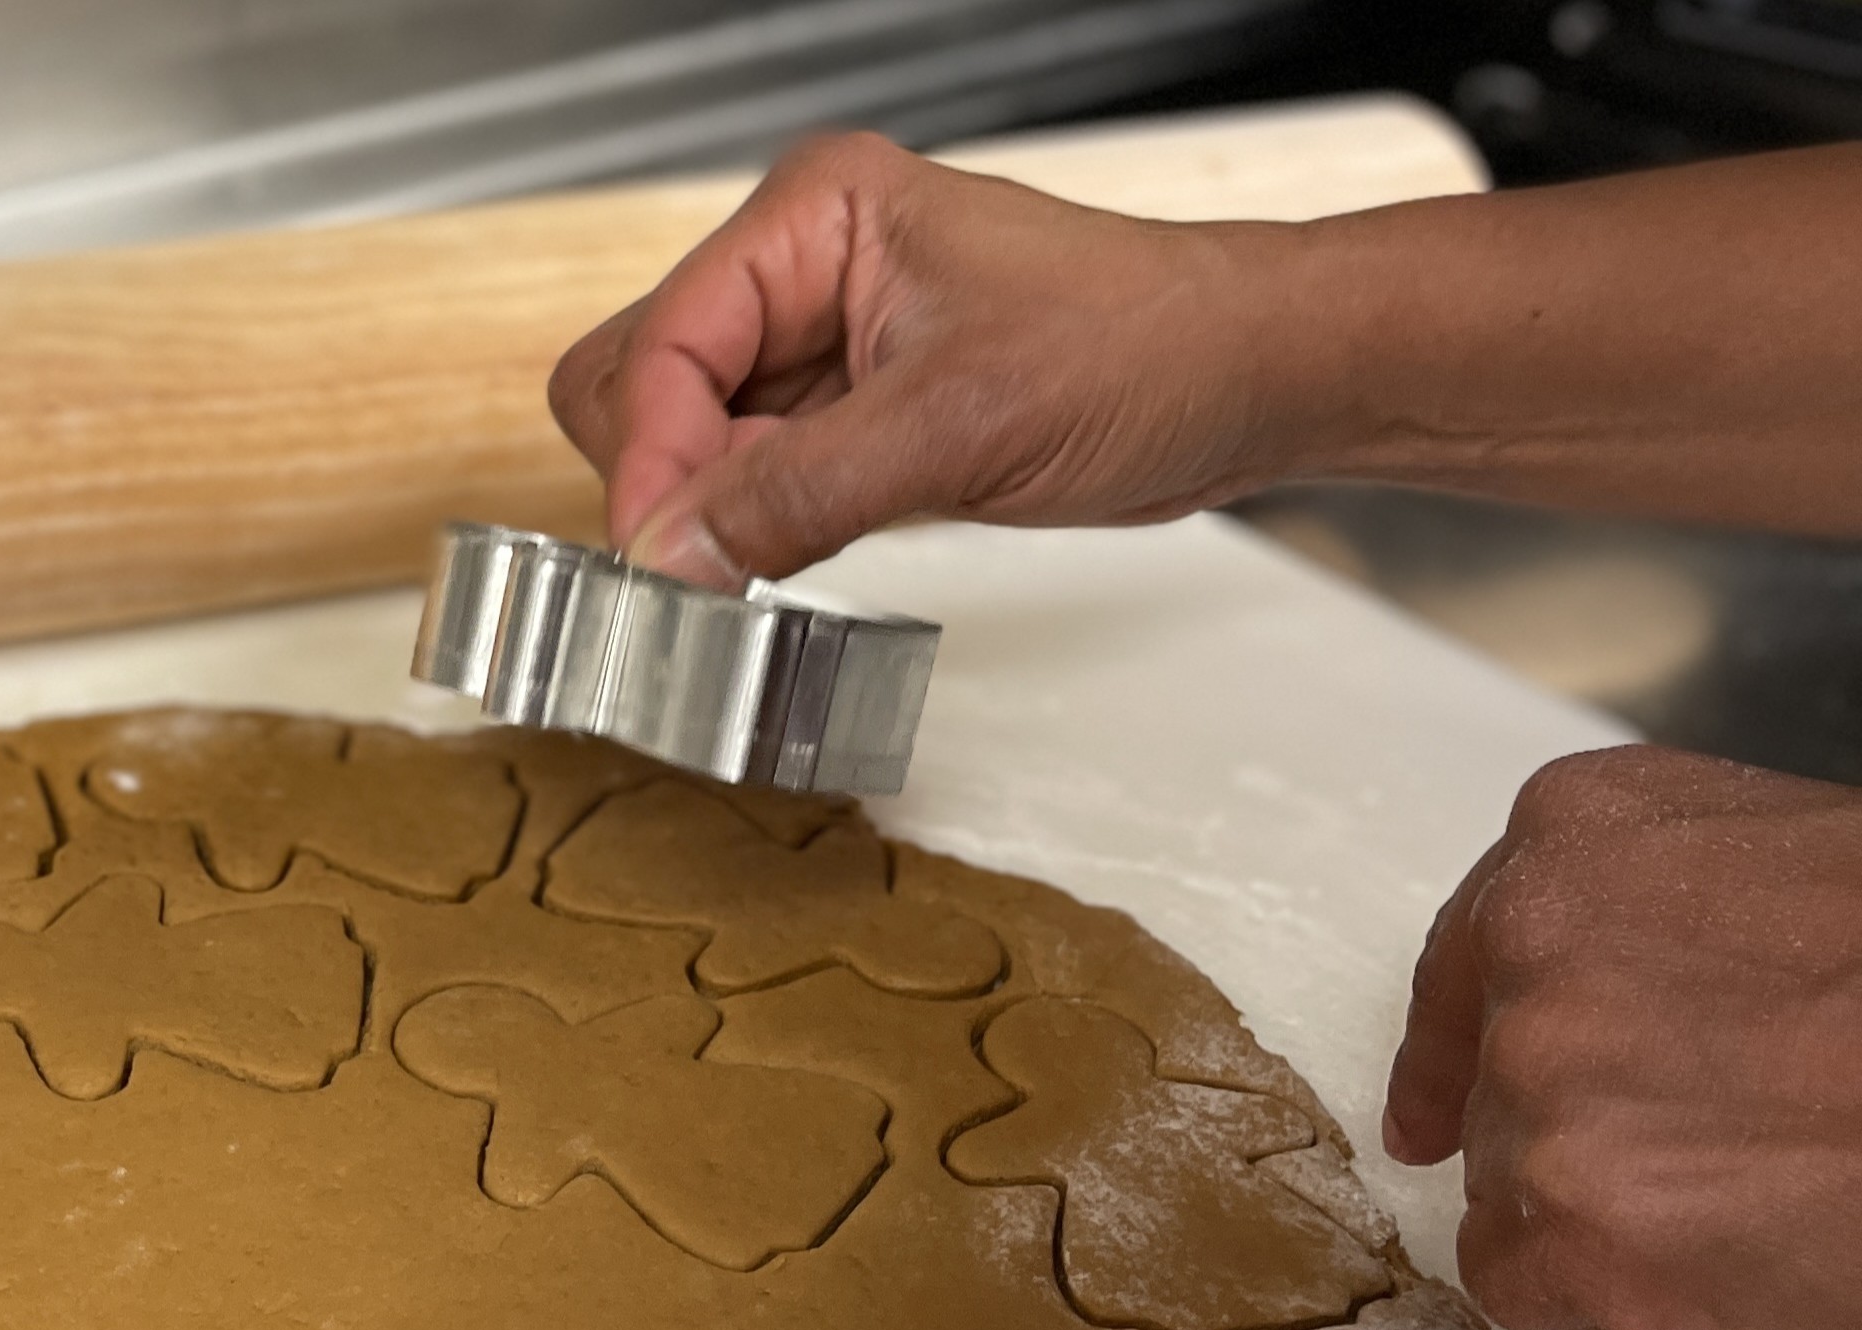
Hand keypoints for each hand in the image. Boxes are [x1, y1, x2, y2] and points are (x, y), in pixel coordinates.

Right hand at [546, 133, 1305, 585]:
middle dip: (663, 480)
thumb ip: (795, 494)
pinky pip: (741, 477)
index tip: (662, 561)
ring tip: (765, 562)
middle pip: (641, 384)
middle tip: (705, 565)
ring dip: (704, 512)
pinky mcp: (841, 414)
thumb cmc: (1141, 348)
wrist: (1237, 382)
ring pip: (682, 440)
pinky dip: (743, 529)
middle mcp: (799, 269)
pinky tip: (782, 560)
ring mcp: (815, 344)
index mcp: (814, 215)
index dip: (652, 460)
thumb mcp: (955, 429)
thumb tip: (674, 556)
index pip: (663, 344)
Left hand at [1384, 744, 1861, 1329]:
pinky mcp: (1560, 1213)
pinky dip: (1601, 1296)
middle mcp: (1532, 943)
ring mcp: (1538, 1080)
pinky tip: (1718, 1260)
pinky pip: (1518, 1281)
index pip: (1473, 945)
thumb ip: (1668, 920)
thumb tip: (1624, 1007)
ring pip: (1513, 1182)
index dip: (1457, 1041)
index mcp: (1581, 833)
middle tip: (1710, 1153)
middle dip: (1584, 1131)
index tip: (1431, 1112)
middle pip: (1498, 1078)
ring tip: (1761, 1186)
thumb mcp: (1797, 872)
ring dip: (1613, 1211)